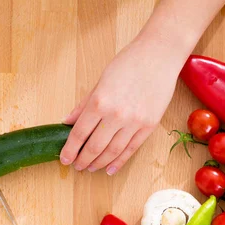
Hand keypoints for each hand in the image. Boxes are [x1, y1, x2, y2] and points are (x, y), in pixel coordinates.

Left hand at [60, 37, 180, 174]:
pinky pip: (130, 149)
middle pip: (94, 147)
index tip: (65, 159)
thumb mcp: (100, 82)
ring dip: (99, 163)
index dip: (70, 150)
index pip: (79, 134)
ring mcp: (134, 122)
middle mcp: (115, 115)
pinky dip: (119, 162)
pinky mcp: (148, 126)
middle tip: (77, 166)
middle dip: (83, 160)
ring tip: (90, 168)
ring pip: (112, 152)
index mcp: (99, 102)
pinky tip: (110, 169)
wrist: (159, 56)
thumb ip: (84, 105)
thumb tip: (68, 122)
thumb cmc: (128, 63)